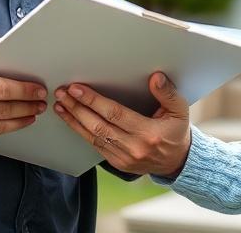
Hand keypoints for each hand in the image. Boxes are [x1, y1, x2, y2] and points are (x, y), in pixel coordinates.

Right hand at [0, 32, 46, 145]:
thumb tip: (6, 46)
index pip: (5, 90)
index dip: (26, 91)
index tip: (39, 90)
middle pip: (6, 110)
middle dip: (29, 106)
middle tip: (41, 103)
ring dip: (20, 121)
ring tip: (33, 113)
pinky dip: (2, 130)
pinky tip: (12, 123)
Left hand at [54, 71, 190, 177]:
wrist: (177, 162)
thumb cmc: (176, 131)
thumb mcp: (180, 110)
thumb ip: (168, 93)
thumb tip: (155, 77)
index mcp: (149, 133)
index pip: (115, 114)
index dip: (93, 101)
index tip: (77, 89)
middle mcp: (134, 148)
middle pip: (98, 126)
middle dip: (77, 108)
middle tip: (62, 93)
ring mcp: (124, 158)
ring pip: (93, 137)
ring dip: (74, 120)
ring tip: (60, 105)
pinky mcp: (117, 163)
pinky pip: (95, 146)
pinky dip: (81, 132)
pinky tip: (71, 120)